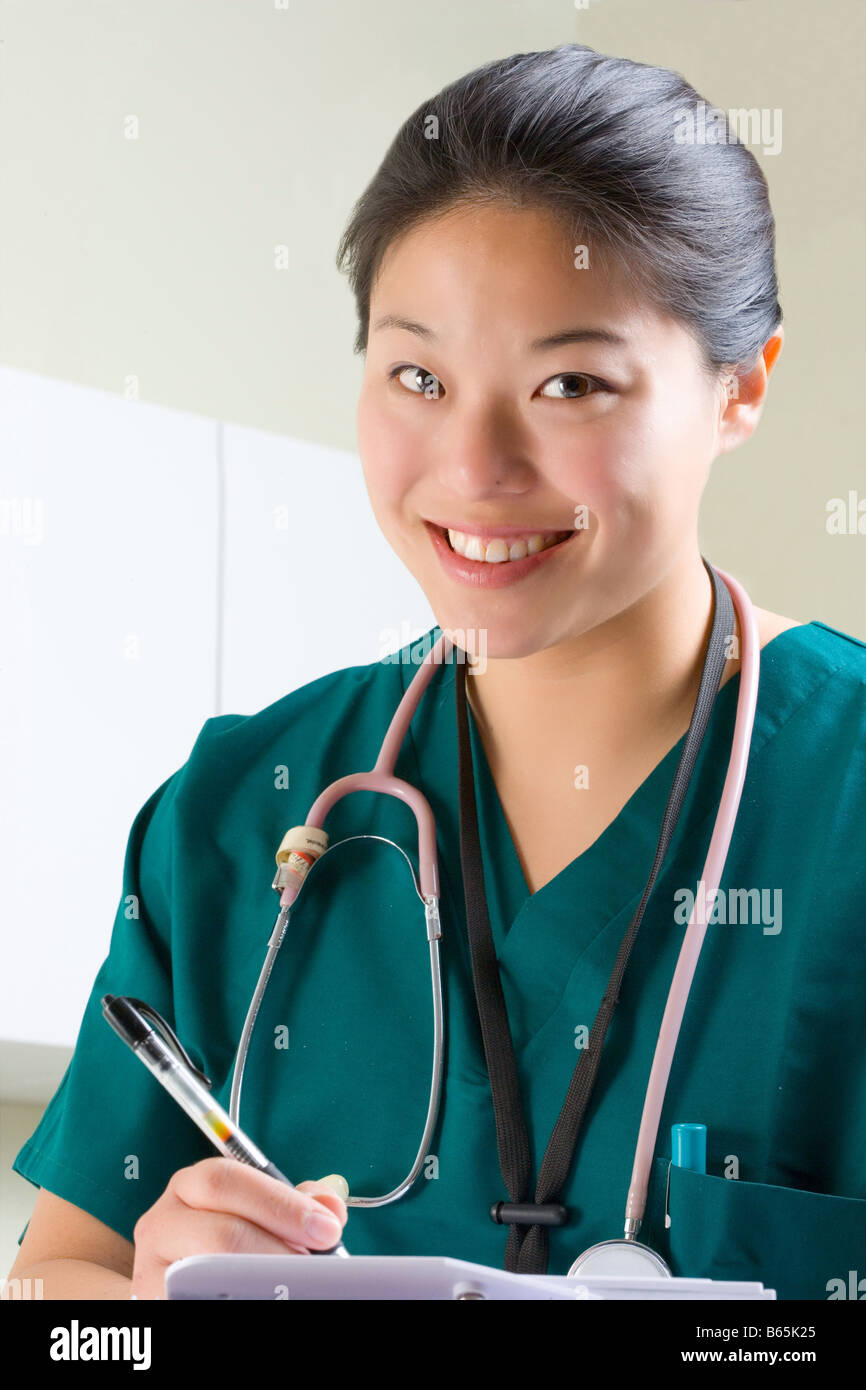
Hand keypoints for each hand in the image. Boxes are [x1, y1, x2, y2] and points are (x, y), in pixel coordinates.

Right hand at [130, 1159, 348, 1298]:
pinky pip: (201, 1300)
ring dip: (263, 1280)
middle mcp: (162, 1223)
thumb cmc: (220, 1243)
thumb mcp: (251, 1211)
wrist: (179, 1283)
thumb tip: (330, 1207)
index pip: (226, 1181)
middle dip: (278, 1247)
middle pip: (222, 1232)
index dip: (281, 1204)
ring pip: (212, 1274)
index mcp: (188, 1187)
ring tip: (292, 1284)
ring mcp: (154, 1270)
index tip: (326, 1228)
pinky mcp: (157, 1302)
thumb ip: (290, 1203)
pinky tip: (265, 1298)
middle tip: (316, 1263)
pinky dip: (240, 1298)